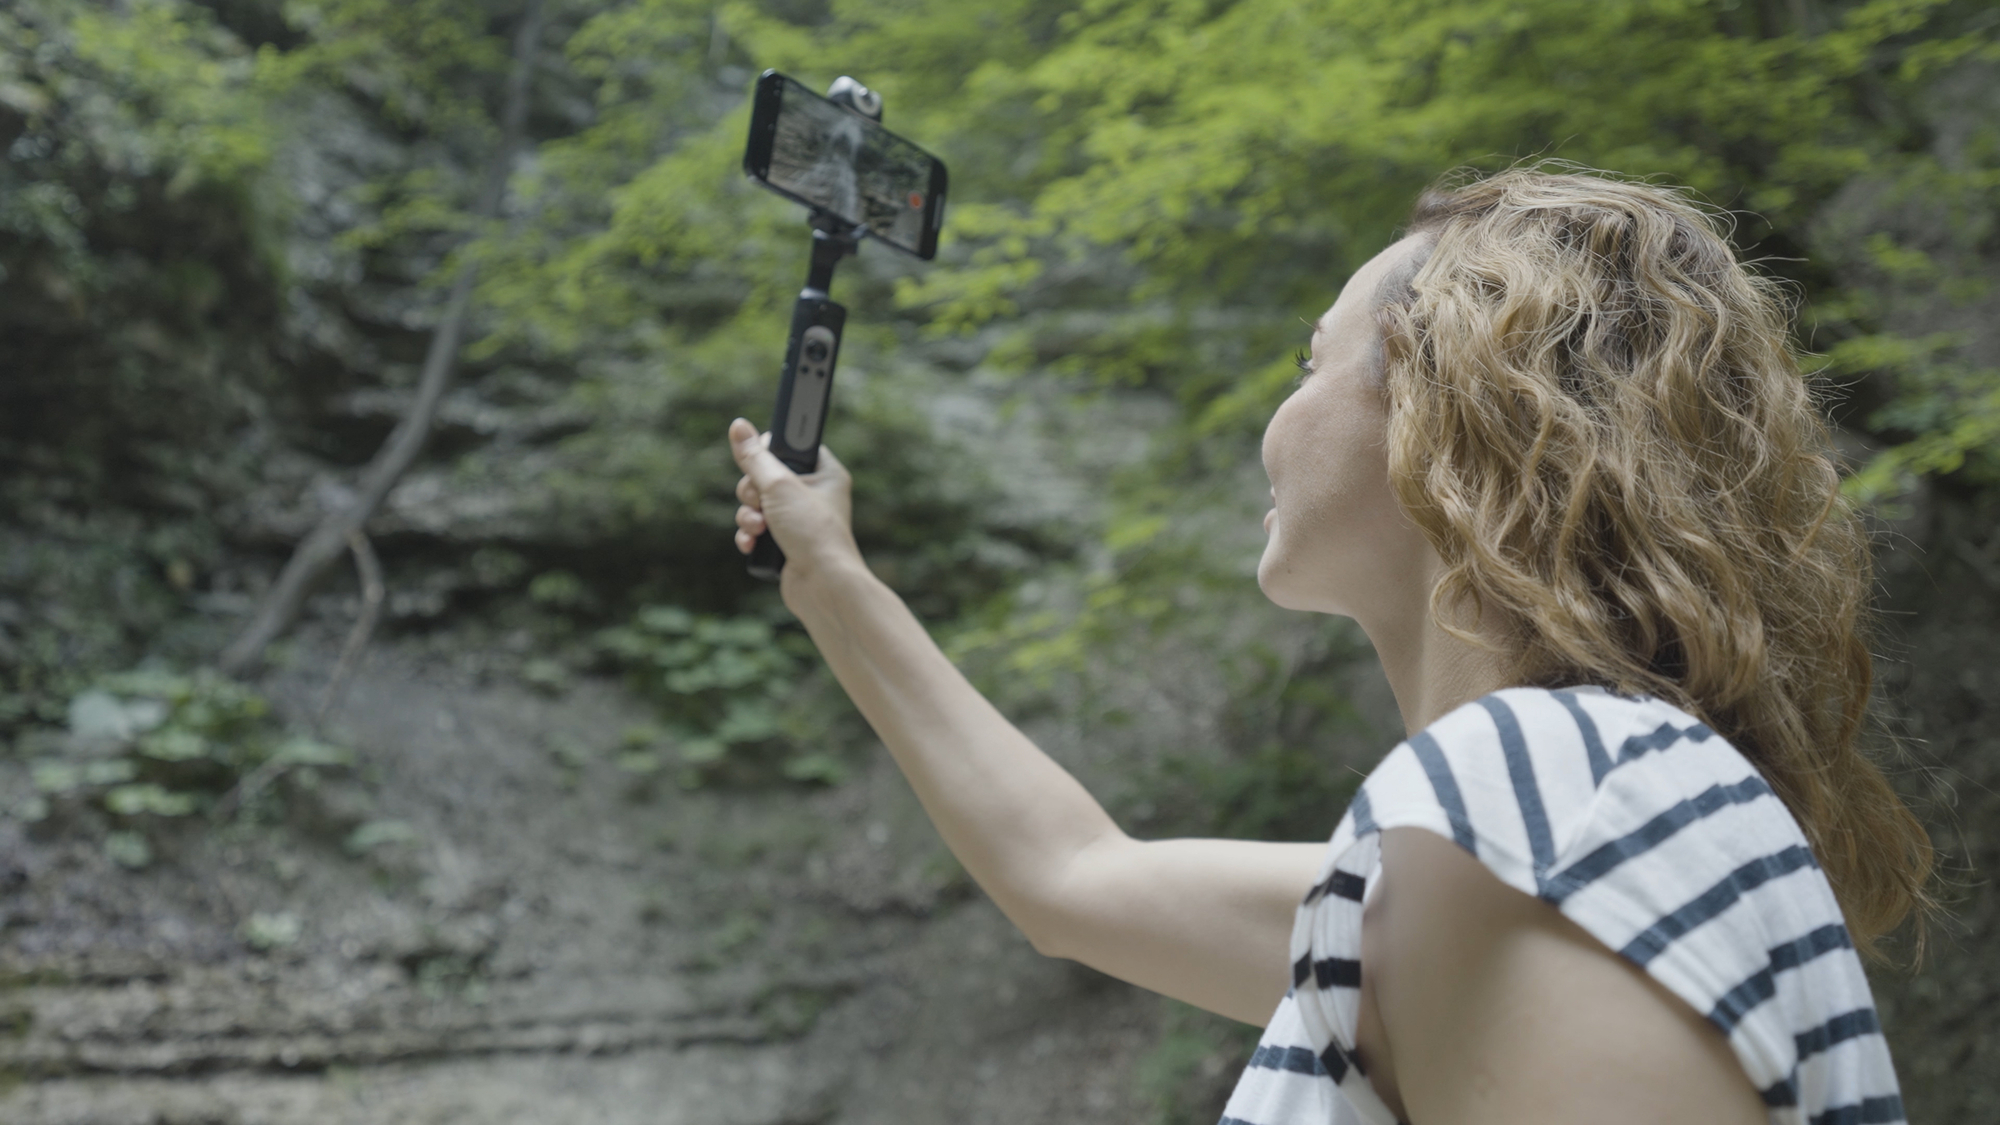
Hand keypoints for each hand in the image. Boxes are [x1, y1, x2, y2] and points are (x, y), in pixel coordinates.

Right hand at [729, 418, 859, 587]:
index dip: (771, 451)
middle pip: (766, 476)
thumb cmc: (813, 533)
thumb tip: (738, 426)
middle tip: (759, 501)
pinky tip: (753, 544)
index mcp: (825, 473)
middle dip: (752, 492)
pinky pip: (757, 529)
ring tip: (759, 528)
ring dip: (749, 516)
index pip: (792, 447)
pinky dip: (750, 535)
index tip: (760, 459)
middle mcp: (814, 494)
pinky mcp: (786, 542)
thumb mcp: (779, 486)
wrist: (822, 586)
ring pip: (757, 505)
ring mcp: (799, 520)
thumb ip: (755, 457)